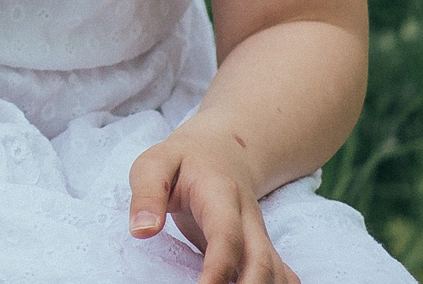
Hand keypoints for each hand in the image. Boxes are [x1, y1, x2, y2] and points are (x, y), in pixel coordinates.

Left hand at [127, 129, 298, 283]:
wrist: (221, 150)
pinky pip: (280, 273)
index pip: (226, 236)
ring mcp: (259, 234)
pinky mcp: (261, 248)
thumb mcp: (155, 164)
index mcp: (221, 195)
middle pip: (260, 260)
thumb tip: (141, 231)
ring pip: (275, 270)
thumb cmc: (181, 161)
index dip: (218, 269)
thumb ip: (147, 194)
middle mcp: (248, 218)